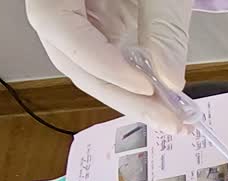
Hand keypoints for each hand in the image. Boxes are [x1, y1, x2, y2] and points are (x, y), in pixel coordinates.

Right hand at [27, 0, 192, 132]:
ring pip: (88, 68)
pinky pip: (106, 61)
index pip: (61, 30)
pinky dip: (133, 83)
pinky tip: (162, 100)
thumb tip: (171, 79)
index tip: (145, 85)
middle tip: (169, 122)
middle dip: (123, 96)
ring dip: (129, 97)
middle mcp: (56, 4)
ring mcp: (74, 17)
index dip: (101, 62)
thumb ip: (164, 26)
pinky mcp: (94, 27)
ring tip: (171, 119)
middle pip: (74, 60)